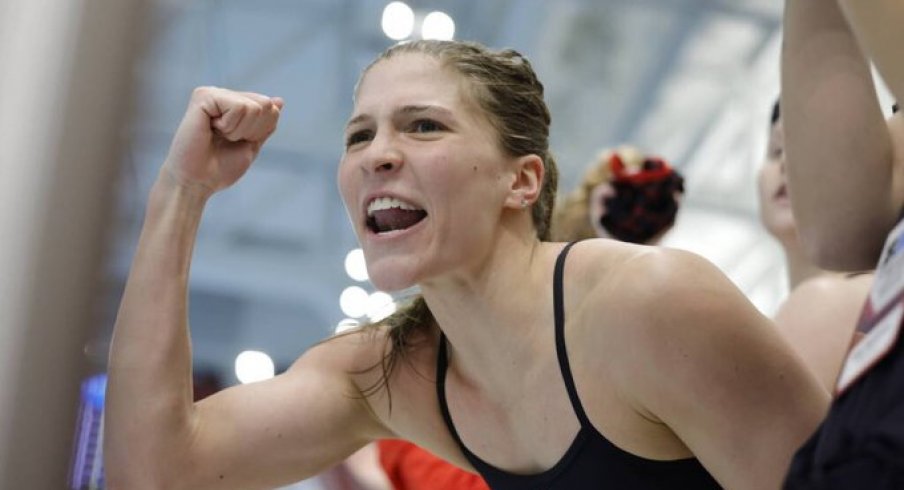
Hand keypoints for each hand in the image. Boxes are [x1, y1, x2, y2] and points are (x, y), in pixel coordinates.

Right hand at [161, 86, 283, 195]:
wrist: (197, 181)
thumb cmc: (220, 168)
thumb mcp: (252, 145)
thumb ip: (265, 124)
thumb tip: (279, 101)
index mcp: (234, 105)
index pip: (270, 108)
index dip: (260, 131)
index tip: (238, 142)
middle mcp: (223, 95)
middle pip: (264, 104)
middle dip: (252, 130)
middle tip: (226, 140)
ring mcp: (212, 93)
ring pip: (253, 107)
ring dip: (238, 130)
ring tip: (217, 136)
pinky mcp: (203, 96)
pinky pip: (238, 107)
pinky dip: (229, 126)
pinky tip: (211, 130)